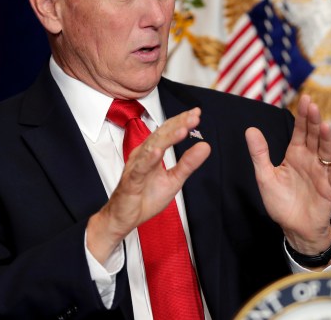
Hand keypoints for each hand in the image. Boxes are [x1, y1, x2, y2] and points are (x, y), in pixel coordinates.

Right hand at [87, 108, 210, 262]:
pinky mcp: (130, 181)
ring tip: (183, 129)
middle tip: (194, 116)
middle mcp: (142, 155)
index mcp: (152, 152)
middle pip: (161, 135)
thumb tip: (205, 146)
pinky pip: (140, 168)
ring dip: (167, 138)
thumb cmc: (145, 197)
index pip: (168, 132)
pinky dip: (149, 159)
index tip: (197, 112)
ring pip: (151, 148)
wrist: (124, 218)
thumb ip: (188, 163)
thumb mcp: (174, 180)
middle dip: (178, 124)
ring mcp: (136, 167)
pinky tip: (158, 151)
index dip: (181, 121)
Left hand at [246, 95, 330, 254]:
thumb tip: (250, 130)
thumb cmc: (281, 203)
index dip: (303, 116)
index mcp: (295, 155)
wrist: (293, 228)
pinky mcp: (329, 188)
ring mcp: (321, 173)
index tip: (305, 100)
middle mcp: (310, 160)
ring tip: (325, 126)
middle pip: (314, 137)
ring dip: (326, 139)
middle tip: (313, 106)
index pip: (301, 131)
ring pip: (326, 152)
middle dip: (314, 121)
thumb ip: (259, 154)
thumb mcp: (265, 176)